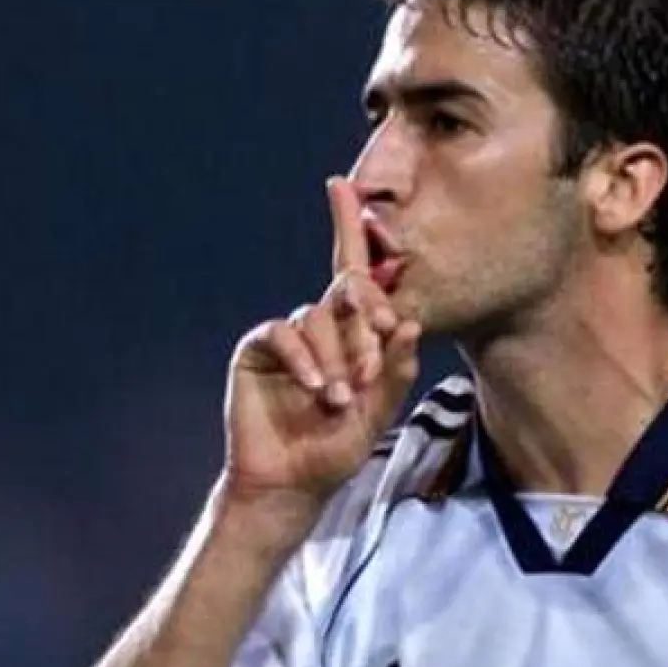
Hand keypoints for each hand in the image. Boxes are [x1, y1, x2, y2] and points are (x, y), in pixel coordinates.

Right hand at [222, 177, 419, 514]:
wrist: (292, 481)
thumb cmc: (336, 447)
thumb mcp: (378, 410)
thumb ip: (394, 370)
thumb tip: (408, 323)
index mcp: (352, 331)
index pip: (356, 271)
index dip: (348, 224)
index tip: (343, 185)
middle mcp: (321, 323)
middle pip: (343, 285)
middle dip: (365, 307)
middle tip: (378, 336)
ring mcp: (289, 333)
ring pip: (320, 318)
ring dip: (337, 357)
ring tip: (342, 399)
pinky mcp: (259, 348)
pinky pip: (284, 334)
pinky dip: (304, 360)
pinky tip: (317, 388)